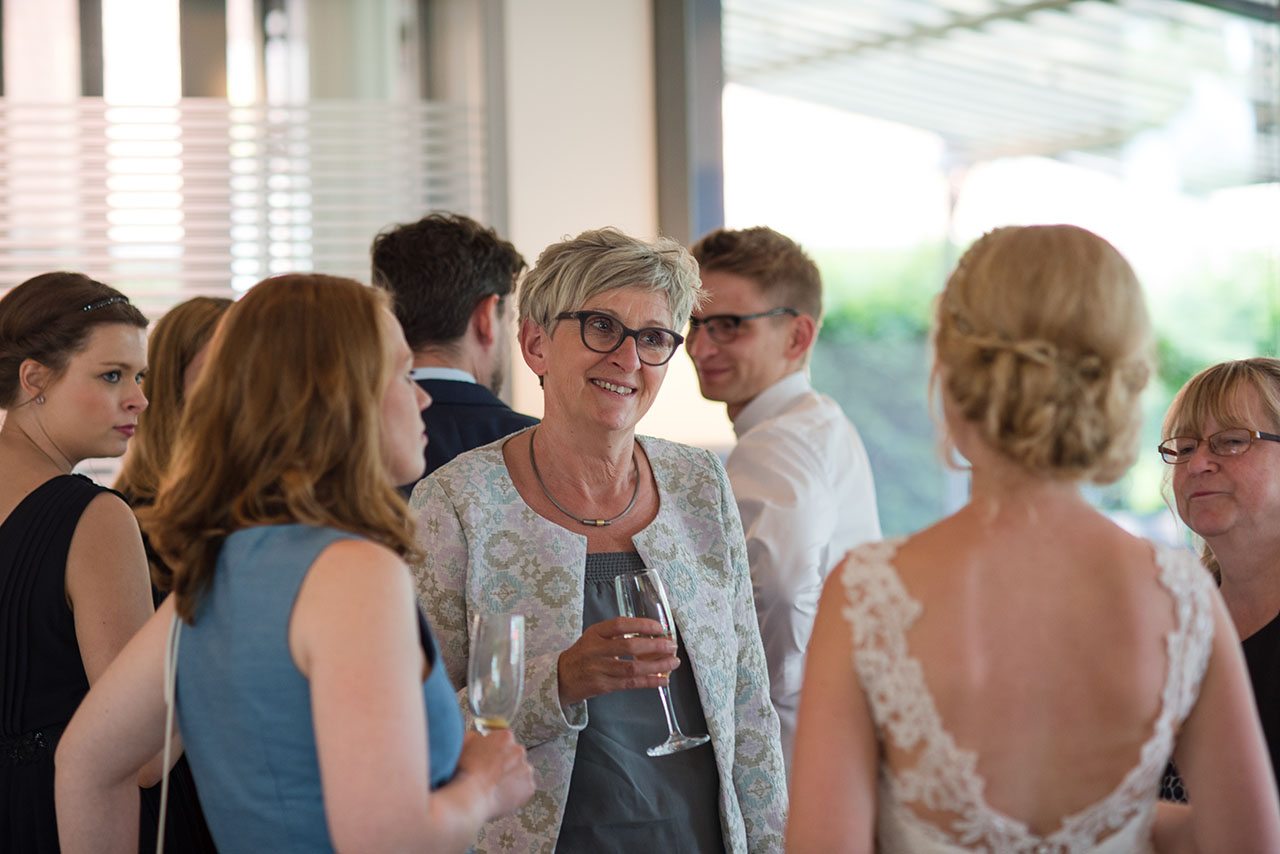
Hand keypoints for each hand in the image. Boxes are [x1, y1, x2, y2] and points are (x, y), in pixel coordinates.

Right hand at [457, 730, 534, 819]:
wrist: (471, 797)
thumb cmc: (465, 772)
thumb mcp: (464, 743)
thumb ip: (475, 736)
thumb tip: (478, 737)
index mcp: (505, 737)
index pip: (504, 740)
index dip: (495, 750)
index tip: (490, 758)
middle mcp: (519, 751)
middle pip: (514, 755)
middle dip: (505, 763)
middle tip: (491, 774)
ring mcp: (525, 769)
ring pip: (520, 772)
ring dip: (511, 777)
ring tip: (494, 787)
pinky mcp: (529, 787)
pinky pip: (524, 789)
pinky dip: (516, 793)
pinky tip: (501, 795)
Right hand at [556, 616, 679, 706]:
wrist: (560, 677)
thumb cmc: (584, 654)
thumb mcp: (594, 637)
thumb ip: (616, 634)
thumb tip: (651, 634)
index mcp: (595, 633)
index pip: (620, 624)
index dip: (641, 624)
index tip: (659, 627)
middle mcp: (596, 650)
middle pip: (629, 646)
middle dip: (654, 646)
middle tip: (671, 645)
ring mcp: (598, 669)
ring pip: (632, 668)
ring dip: (656, 666)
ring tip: (673, 662)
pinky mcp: (602, 686)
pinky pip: (630, 684)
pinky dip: (649, 682)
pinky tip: (663, 680)